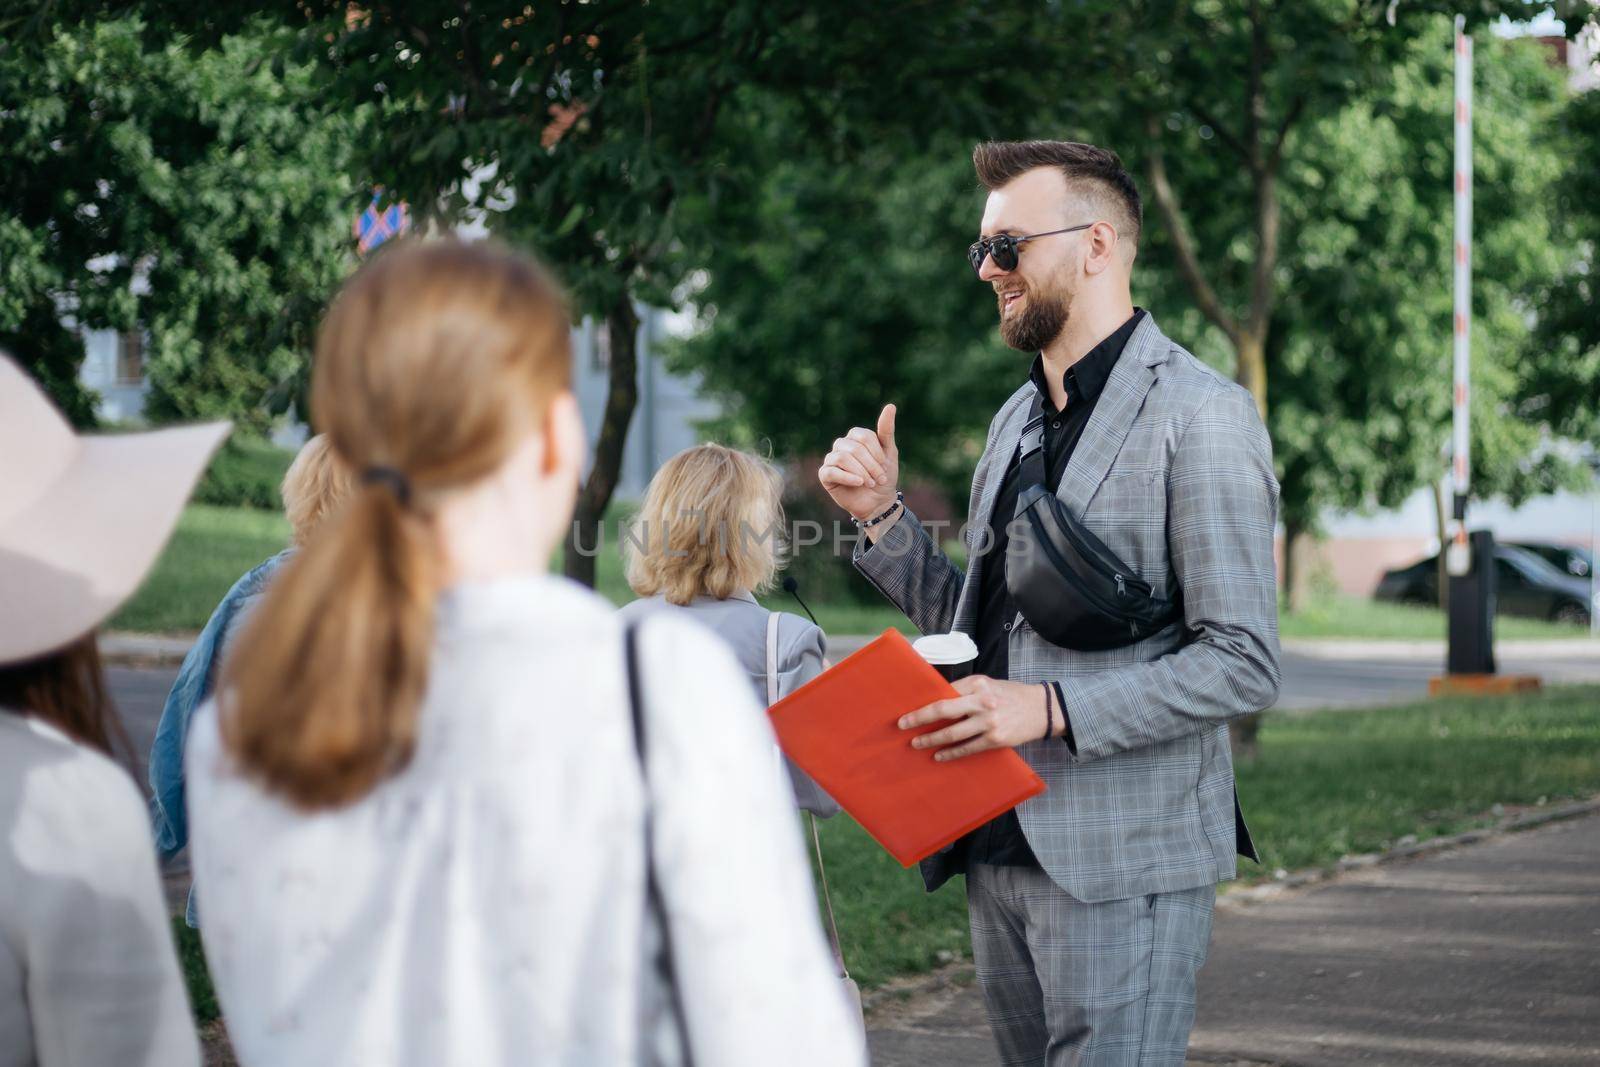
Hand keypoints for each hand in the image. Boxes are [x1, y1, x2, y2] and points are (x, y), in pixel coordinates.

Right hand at [818, 403, 899, 521]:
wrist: (878, 502)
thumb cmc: (884, 477)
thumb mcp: (889, 453)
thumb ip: (887, 430)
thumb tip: (891, 405)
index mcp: (855, 437)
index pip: (864, 436)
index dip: (876, 452)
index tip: (886, 466)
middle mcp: (841, 445)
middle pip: (854, 448)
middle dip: (870, 465)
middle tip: (879, 479)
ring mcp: (831, 459)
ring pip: (842, 458)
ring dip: (861, 472)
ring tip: (870, 483)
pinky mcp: (825, 475)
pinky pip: (832, 471)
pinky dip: (848, 477)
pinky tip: (859, 483)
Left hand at [899, 675, 1051, 760]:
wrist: (1042, 709)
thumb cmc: (1011, 695)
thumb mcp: (989, 684)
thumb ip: (966, 690)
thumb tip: (938, 699)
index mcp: (977, 684)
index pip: (944, 692)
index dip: (925, 702)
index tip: (909, 709)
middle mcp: (982, 701)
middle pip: (943, 710)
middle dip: (919, 719)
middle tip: (903, 725)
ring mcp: (989, 721)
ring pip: (952, 733)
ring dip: (931, 740)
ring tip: (917, 744)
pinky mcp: (996, 739)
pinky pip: (967, 748)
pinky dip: (951, 753)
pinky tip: (939, 755)